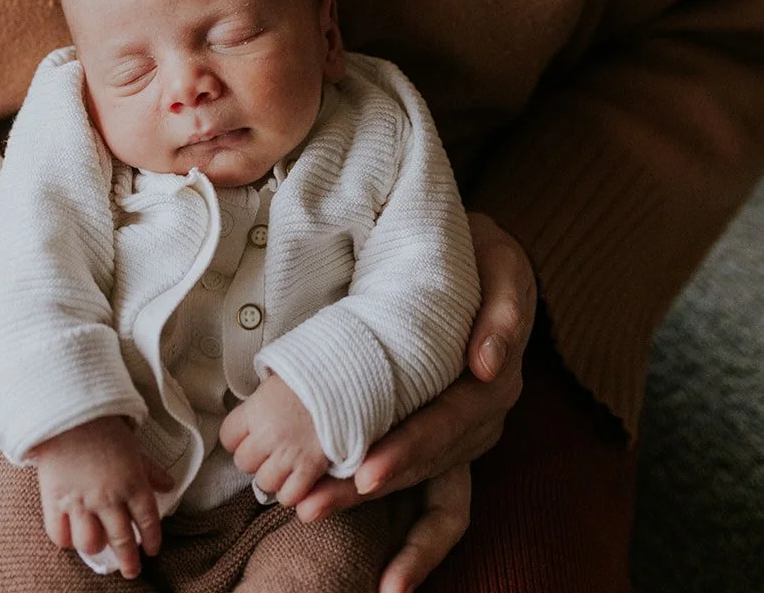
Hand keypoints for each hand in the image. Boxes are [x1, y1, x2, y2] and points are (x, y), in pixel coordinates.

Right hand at [34, 416, 168, 579]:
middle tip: (131, 570)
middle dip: (129, 561)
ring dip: (98, 547)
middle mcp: (109, 498)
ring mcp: (81, 502)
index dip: (152, 539)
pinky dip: (67, 539)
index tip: (152, 551)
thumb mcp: (133, 447)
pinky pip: (60, 534)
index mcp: (132, 483)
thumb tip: (169, 486)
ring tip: (100, 545)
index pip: (148, 521)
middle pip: (122, 541)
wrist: (68, 412)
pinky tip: (72, 535)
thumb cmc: (103, 425)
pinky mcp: (56, 501)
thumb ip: (149, 470)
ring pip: (92, 543)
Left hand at [219, 374, 327, 507]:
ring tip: (286, 461)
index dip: (238, 437)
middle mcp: (268, 433)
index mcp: (257, 409)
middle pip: (243, 462)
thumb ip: (259, 403)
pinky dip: (293, 491)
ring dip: (274, 476)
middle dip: (255, 458)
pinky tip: (299, 477)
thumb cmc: (312, 379)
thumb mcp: (279, 381)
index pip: (227, 436)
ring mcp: (288, 453)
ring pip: (264, 482)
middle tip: (271, 447)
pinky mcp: (310, 468)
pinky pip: (289, 495)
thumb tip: (244, 417)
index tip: (250, 432)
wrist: (346, 380)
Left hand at [296, 213, 535, 592]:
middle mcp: (483, 415)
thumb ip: (503, 310)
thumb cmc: (484, 256)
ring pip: (426, 488)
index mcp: (495, 376)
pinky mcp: (446, 440)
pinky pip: (441, 505)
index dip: (411, 449)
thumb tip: (487, 364)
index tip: (368, 470)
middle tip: (317, 501)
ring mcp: (466, 434)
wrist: (482, 255)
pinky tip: (387, 581)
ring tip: (312, 514)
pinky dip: (417, 545)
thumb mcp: (502, 263)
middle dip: (372, 486)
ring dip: (371, 508)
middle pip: (429, 464)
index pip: (450, 422)